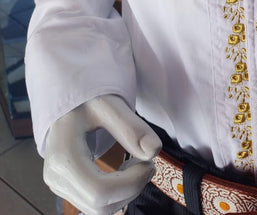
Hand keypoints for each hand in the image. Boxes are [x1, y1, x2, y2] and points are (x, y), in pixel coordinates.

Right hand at [43, 94, 161, 214]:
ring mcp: (58, 185)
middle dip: (131, 188)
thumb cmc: (88, 100)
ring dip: (125, 192)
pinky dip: (116, 194)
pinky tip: (123, 171)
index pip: (100, 192)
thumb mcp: (110, 105)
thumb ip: (132, 127)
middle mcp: (56, 177)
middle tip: (146, 163)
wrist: (69, 102)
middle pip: (100, 207)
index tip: (148, 162)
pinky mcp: (66, 188)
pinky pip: (95, 205)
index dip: (132, 183)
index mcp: (64, 156)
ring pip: (98, 211)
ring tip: (135, 164)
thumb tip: (153, 151)